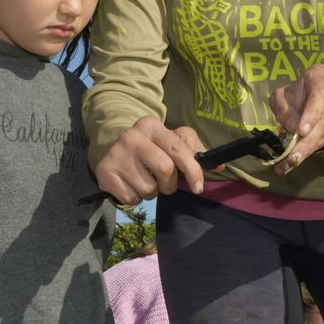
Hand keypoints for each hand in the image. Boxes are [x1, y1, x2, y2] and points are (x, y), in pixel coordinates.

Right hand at [94, 116, 212, 205]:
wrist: (112, 149)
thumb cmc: (151, 148)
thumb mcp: (172, 141)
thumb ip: (195, 152)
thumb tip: (219, 165)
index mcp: (151, 125)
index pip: (178, 149)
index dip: (193, 171)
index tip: (199, 187)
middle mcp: (131, 136)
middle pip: (165, 170)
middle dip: (170, 184)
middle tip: (165, 183)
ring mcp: (116, 154)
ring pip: (148, 188)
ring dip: (152, 192)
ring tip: (145, 180)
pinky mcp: (104, 172)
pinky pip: (131, 198)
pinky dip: (135, 198)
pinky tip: (131, 184)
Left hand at [267, 65, 323, 173]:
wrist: (316, 97)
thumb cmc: (296, 94)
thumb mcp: (282, 96)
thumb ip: (284, 108)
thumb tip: (293, 127)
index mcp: (320, 76)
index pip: (321, 95)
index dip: (312, 114)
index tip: (302, 131)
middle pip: (323, 119)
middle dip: (306, 141)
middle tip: (292, 158)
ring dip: (307, 151)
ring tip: (289, 165)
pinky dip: (310, 152)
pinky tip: (295, 162)